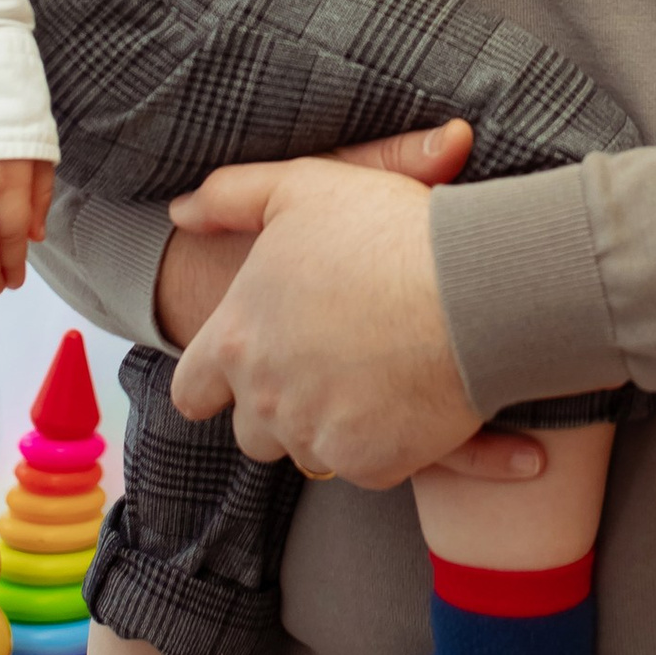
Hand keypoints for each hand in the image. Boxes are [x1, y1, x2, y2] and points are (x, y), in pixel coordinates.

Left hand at [166, 153, 494, 488]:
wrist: (473, 288)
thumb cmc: (387, 231)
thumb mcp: (301, 188)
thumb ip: (230, 197)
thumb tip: (181, 212)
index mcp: (237, 339)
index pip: (192, 391)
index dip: (214, 384)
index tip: (245, 372)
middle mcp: (266, 398)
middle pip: (253, 432)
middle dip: (280, 409)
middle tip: (328, 367)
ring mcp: (317, 436)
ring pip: (309, 452)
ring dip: (330, 426)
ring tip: (375, 379)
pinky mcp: (370, 464)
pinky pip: (366, 466)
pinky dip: (385, 442)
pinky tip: (411, 398)